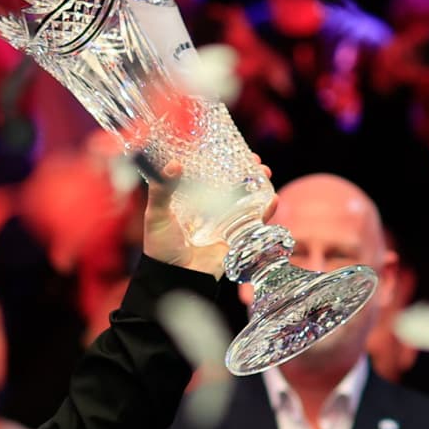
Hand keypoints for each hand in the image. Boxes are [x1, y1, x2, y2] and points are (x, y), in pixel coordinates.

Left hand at [140, 159, 273, 278]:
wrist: (173, 279)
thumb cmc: (160, 247)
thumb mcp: (156, 214)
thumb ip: (161, 190)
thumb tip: (173, 164)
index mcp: (191, 200)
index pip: (209, 175)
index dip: (222, 162)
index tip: (232, 148)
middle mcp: (210, 209)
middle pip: (233, 185)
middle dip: (247, 172)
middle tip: (256, 161)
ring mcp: (225, 224)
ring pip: (248, 200)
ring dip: (260, 186)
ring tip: (265, 173)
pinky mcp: (236, 239)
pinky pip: (255, 223)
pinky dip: (267, 211)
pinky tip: (273, 200)